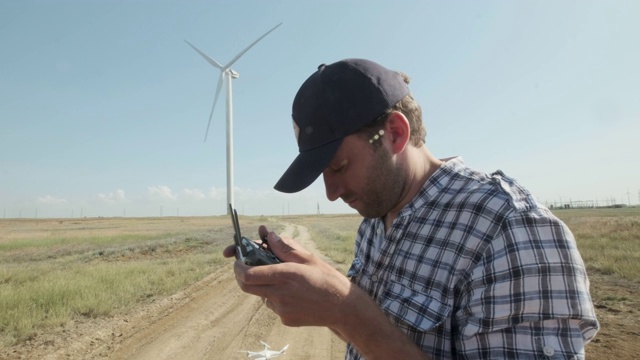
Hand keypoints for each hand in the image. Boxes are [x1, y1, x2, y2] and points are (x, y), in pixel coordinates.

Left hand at [222, 226, 429, 358]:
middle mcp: (280, 294)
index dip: (238, 266)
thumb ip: (284, 248)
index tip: (238, 259)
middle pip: (246, 287)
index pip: (248, 274)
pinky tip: (293, 293)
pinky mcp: (285, 319)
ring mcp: (281, 309)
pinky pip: (273, 305)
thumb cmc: (327, 279)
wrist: (343, 307)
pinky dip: (275, 296)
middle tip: (247, 267)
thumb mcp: (308, 258)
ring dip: (263, 285)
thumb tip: (268, 236)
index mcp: (285, 275)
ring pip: (261, 295)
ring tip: (282, 279)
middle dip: (242, 275)